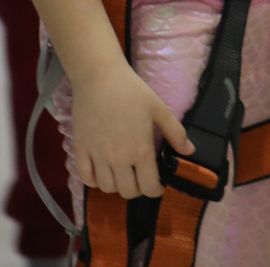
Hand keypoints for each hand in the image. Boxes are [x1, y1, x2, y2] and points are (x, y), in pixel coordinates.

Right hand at [70, 61, 192, 198]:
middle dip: (138, 189)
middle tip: (140, 177)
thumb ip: (176, 132)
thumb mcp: (159, 109)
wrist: (99, 77)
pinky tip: (101, 171)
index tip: (158, 184)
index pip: (149, 188)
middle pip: (128, 192)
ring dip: (117, 185)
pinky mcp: (80, 149)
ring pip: (107, 188)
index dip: (156, 190)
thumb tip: (189, 151)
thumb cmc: (132, 91)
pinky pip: (86, 178)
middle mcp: (118, 159)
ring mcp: (97, 156)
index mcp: (140, 151)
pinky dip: (95, 180)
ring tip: (122, 173)